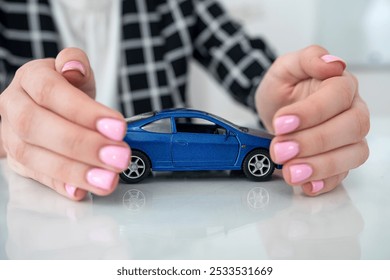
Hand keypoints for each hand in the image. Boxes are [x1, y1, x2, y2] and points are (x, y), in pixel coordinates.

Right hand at [0, 48, 130, 199]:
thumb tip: (74, 67)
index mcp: (30, 79)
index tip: (118, 127)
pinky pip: (34, 176)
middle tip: (118, 155)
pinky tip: (80, 191)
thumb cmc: (67, 90)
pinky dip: (60, 185)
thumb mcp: (76, 72)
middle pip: (37, 126)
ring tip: (107, 178)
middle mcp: (14, 106)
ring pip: (33, 156)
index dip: (83, 111)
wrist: (49, 108)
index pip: (50, 91)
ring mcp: (11, 136)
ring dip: (74, 170)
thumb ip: (77, 65)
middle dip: (82, 144)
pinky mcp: (19, 162)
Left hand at [255, 45, 369, 195]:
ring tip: (290, 171)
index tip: (282, 122)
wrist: (275, 111)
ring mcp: (348, 139)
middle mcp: (351, 112)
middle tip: (281, 149)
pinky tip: (306, 185)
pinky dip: (325, 183)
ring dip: (320, 166)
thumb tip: (332, 62)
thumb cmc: (283, 89)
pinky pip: (341, 175)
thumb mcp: (285, 67)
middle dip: (314, 141)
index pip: (338, 97)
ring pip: (352, 154)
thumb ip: (307, 58)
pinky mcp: (339, 160)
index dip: (312, 112)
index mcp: (341, 85)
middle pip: (351, 128)